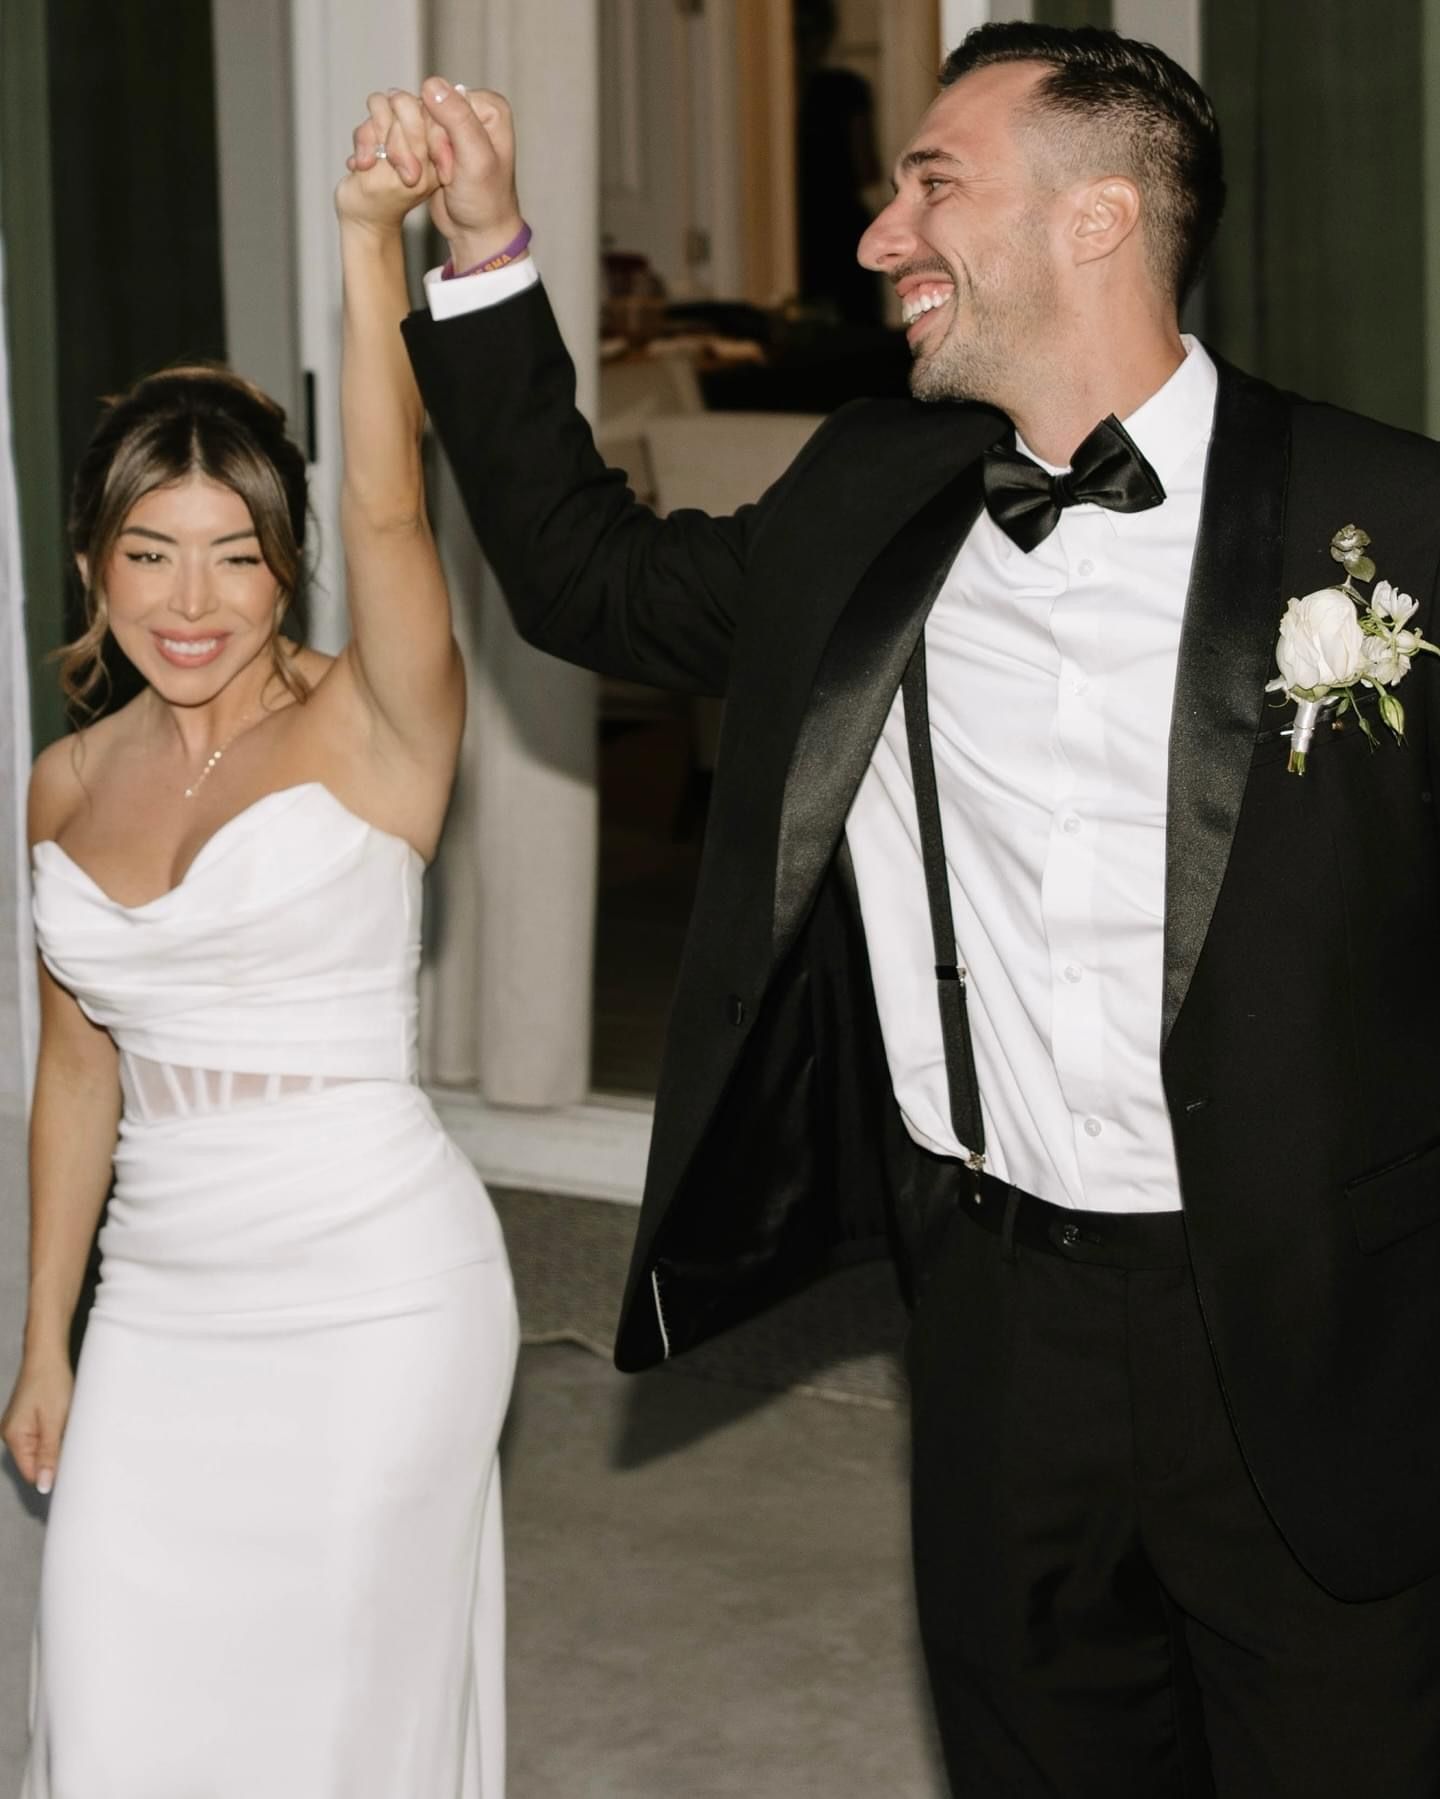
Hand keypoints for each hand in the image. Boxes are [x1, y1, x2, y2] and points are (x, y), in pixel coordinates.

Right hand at [1, 1354, 72, 1495]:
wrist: (47, 1355)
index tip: (72, 1470)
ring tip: (68, 1429)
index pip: (31, 1472)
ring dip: (56, 1445)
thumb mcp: (54, 1421)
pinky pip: (41, 1437)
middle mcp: (12, 1435)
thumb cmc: (51, 1382)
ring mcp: (19, 1427)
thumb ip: (49, 1454)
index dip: (51, 1475)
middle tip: (74, 1446)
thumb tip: (44, 1486)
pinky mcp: (28, 1419)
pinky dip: (54, 1435)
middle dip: (55, 1459)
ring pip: (40, 1450)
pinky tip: (64, 1424)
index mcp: (14, 1437)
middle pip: (35, 1462)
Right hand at [353, 81, 524, 271]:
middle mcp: (470, 109)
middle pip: (423, 108)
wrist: (476, 232)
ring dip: (409, 151)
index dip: (437, 134)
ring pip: (410, 120)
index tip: (450, 168)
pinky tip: (404, 171)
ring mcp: (450, 124)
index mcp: (488, 106)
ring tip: (428, 178)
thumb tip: (431, 84)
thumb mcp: (475, 160)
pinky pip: (405, 133)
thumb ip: (458, 120)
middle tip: (440, 176)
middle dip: (424, 145)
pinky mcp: (433, 140)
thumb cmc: (484, 202)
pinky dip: (400, 153)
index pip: (442, 99)